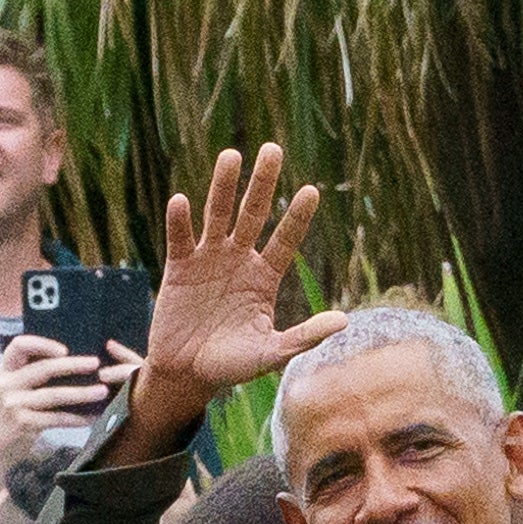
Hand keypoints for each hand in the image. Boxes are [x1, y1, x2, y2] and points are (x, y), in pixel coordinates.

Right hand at [0, 327, 120, 469]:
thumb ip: (28, 373)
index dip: (42, 344)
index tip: (65, 350)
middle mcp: (6, 385)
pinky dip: (76, 418)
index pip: (19, 346)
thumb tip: (71, 361)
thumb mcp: (10, 389)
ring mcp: (13, 405)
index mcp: (4, 371)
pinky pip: (56, 418)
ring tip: (102, 392)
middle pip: (43, 369)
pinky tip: (92, 417)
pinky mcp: (23, 425)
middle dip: (73, 365)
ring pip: (54, 395)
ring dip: (81, 393)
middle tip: (96, 363)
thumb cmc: (10, 414)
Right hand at [133, 145, 342, 436]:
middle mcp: (239, 259)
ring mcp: (208, 259)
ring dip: (223, 186)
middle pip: (253, 213)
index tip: (311, 191)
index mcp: (265, 276)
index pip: (285, 239)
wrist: (186, 374)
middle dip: (262, 182)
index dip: (297, 217)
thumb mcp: (270, 354)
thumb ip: (303, 337)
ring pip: (218, 215)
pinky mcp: (178, 267)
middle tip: (272, 149)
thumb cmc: (231, 366)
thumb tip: (344, 321)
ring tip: (231, 156)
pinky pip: (180, 239)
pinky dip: (180, 221)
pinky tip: (182, 202)